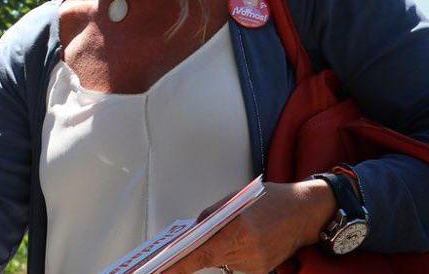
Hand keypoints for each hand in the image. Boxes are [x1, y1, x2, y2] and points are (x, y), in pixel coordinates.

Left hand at [161, 180, 335, 273]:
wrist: (306, 212)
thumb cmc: (271, 200)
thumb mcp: (234, 200)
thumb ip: (210, 216)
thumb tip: (190, 232)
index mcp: (239, 231)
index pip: (201, 254)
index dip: (179, 265)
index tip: (161, 270)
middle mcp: (248, 251)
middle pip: (209, 257)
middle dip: (194, 252)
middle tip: (177, 251)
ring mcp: (256, 263)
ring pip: (222, 260)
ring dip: (217, 249)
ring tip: (233, 231)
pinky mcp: (262, 269)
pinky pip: (236, 263)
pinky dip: (232, 252)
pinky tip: (244, 239)